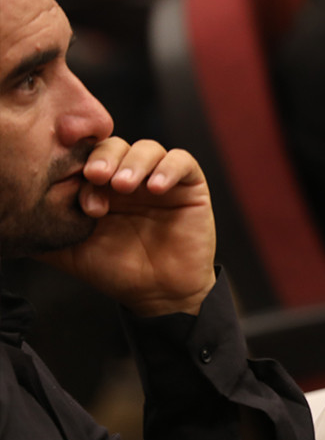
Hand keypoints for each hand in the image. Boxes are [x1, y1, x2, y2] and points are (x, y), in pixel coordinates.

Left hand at [39, 138, 216, 317]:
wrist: (158, 294)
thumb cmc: (115, 270)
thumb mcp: (69, 248)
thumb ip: (44, 229)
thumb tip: (7, 216)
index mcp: (100, 186)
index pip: (87, 156)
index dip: (79, 162)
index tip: (74, 185)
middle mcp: (129, 177)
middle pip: (115, 145)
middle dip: (103, 157)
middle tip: (96, 176)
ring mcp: (160, 179)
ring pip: (147, 148)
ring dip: (134, 162)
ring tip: (125, 186)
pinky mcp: (190, 186)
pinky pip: (182, 161)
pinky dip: (168, 169)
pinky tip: (155, 187)